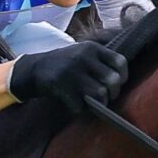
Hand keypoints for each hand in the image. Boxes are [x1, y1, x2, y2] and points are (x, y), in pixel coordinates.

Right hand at [6, 42, 127, 109]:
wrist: (34, 69)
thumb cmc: (64, 64)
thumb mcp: (82, 53)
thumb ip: (100, 62)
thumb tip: (120, 80)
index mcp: (92, 48)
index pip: (120, 61)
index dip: (123, 76)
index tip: (117, 83)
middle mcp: (84, 57)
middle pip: (113, 80)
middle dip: (112, 93)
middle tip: (106, 97)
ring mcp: (72, 72)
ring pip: (100, 94)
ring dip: (98, 104)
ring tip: (91, 103)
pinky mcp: (62, 86)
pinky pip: (80, 105)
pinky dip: (79, 109)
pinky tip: (74, 105)